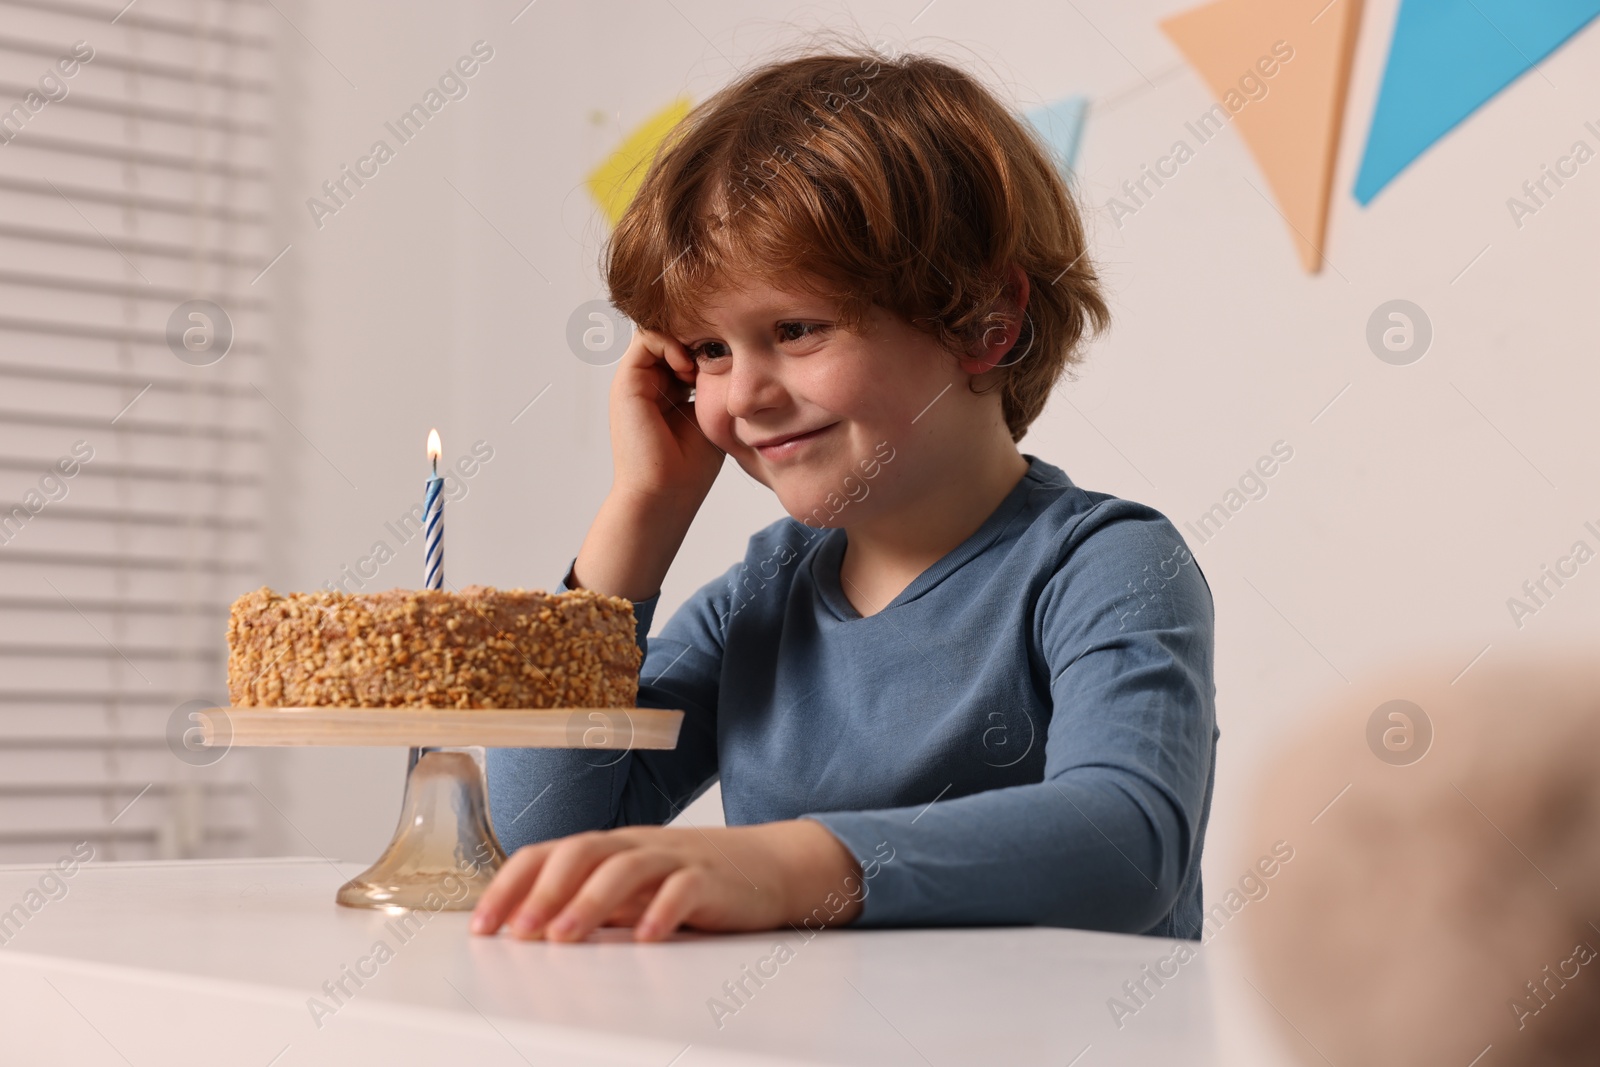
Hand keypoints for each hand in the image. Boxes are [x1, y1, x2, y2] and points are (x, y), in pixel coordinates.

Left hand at [469, 820, 864, 941]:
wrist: (771, 865)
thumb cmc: (694, 880)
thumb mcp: (633, 892)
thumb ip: (589, 903)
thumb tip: (526, 929)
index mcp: (610, 847)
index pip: (547, 853)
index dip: (509, 885)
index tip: (481, 925)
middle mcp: (636, 845)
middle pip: (580, 852)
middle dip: (542, 892)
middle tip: (518, 933)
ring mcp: (674, 858)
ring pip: (624, 868)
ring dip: (587, 903)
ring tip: (563, 938)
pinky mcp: (711, 878)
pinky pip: (682, 889)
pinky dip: (661, 912)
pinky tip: (645, 938)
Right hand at [569, 328, 725, 602]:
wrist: (665, 493)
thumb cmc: (690, 468)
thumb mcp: (713, 417)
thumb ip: (717, 389)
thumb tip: (741, 363)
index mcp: (668, 391)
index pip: (687, 347)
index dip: (709, 343)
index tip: (732, 356)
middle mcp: (649, 383)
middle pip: (673, 335)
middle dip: (698, 336)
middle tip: (720, 352)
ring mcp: (636, 381)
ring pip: (660, 331)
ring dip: (684, 339)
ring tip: (701, 365)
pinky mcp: (626, 382)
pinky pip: (645, 339)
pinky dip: (669, 343)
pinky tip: (687, 367)